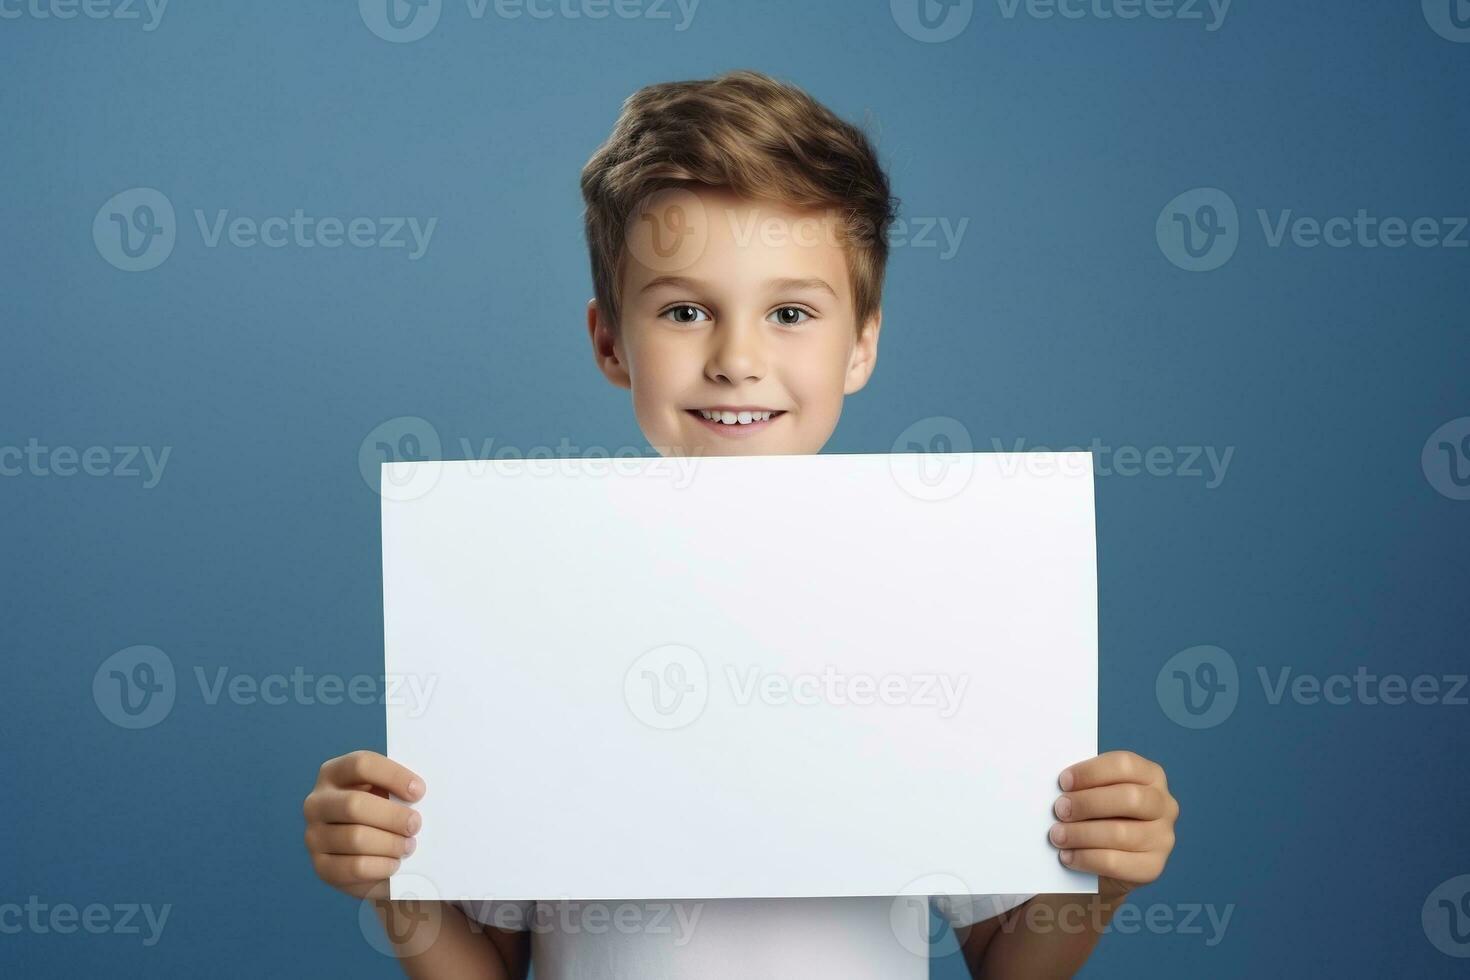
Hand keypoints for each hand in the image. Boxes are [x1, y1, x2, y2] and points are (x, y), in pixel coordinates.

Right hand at [303, 750, 424, 899]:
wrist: (370, 855)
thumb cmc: (383, 814)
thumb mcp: (387, 793)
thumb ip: (398, 790)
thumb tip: (419, 794)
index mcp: (333, 773)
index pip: (361, 765)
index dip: (393, 776)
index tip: (419, 792)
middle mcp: (317, 803)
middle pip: (354, 804)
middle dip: (392, 816)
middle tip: (415, 824)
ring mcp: (314, 836)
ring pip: (355, 838)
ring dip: (390, 843)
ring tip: (408, 846)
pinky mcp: (321, 867)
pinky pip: (354, 867)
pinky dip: (381, 866)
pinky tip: (394, 863)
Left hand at [1049, 750, 1177, 898]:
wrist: (1104, 861)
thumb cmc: (1095, 816)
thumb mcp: (1094, 793)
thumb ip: (1083, 786)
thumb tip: (1055, 786)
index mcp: (1150, 775)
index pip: (1125, 765)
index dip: (1092, 772)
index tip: (1063, 781)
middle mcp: (1164, 804)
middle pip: (1129, 797)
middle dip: (1088, 803)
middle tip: (1059, 809)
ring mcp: (1162, 837)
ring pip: (1121, 833)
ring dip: (1081, 834)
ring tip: (1057, 835)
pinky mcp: (1152, 867)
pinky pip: (1116, 863)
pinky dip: (1086, 858)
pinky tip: (1068, 856)